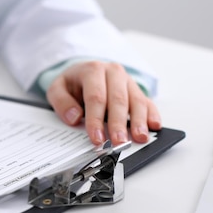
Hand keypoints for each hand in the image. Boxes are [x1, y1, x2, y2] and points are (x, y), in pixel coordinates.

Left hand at [46, 61, 161, 145]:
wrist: (84, 72)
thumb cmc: (72, 83)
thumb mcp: (57, 88)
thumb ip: (61, 102)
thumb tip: (74, 117)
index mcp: (93, 70)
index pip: (96, 97)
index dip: (96, 120)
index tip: (97, 139)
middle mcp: (113, 73)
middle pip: (118, 100)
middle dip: (119, 124)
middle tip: (119, 142)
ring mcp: (127, 81)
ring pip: (136, 100)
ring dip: (139, 121)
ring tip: (139, 137)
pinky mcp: (136, 90)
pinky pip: (147, 101)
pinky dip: (152, 114)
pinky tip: (154, 125)